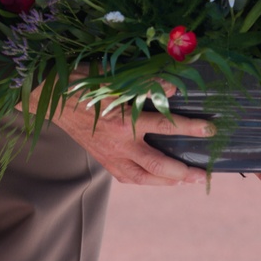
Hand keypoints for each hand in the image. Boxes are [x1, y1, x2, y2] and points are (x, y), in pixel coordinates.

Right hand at [50, 91, 213, 186]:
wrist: (51, 98)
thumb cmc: (83, 84)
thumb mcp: (115, 77)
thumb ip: (145, 84)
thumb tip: (173, 89)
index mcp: (123, 121)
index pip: (165, 125)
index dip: (190, 128)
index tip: (210, 130)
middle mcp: (118, 144)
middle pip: (157, 167)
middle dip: (182, 173)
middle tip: (202, 175)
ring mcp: (109, 155)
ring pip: (142, 179)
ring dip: (165, 182)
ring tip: (184, 181)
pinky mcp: (102, 159)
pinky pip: (126, 177)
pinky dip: (144, 180)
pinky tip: (154, 180)